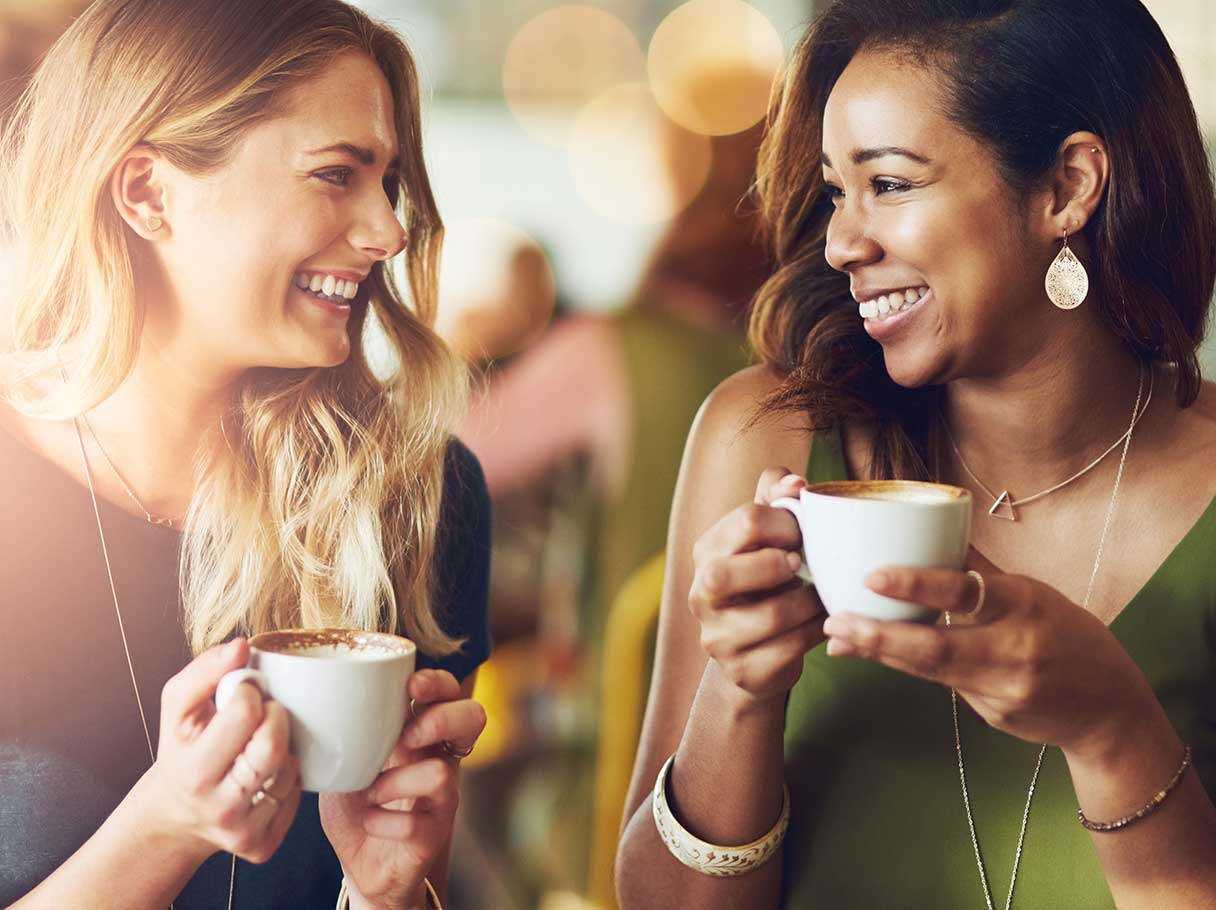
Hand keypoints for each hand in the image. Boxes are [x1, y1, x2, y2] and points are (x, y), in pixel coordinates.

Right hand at [143, 639, 301, 862]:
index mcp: (193, 770)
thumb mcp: (177, 707)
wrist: (175, 815)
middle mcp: (218, 807)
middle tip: (264, 711)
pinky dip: (287, 776)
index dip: (250, 692)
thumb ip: (204, 670)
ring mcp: (243, 832)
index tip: (244, 691)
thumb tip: (242, 646)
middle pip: (273, 747)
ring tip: (259, 743)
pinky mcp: (263, 847)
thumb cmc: (182, 749)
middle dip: (275, 716)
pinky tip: (265, 772)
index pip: (243, 715)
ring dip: (283, 747)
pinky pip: (296, 796)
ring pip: (290, 770)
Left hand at [320, 669, 486, 908]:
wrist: (358, 862)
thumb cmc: (354, 803)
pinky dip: (382, 822)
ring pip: (441, 773)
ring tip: (370, 793)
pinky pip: (414, 823)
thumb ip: (346, 733)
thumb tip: (322, 703)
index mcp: (419, 731)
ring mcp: (442, 795)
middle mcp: (439, 757)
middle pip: (474, 717)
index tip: (411, 685)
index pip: (447, 692)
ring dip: (395, 781)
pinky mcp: (435, 833)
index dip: (437, 682)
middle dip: (440, 718)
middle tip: (406, 737)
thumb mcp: (345, 760)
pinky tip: (369, 823)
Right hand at [687, 466, 826, 702]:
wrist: (758, 651)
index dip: (786, 522)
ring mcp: (717, 637)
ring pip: (771, 616)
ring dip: (808, 602)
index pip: (745, 522)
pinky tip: (822, 622)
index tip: (803, 533)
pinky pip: (789, 650)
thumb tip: (796, 483)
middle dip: (776, 565)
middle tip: (802, 565)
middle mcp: (700, 594)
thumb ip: (777, 497)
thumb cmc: (768, 579)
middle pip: (725, 575)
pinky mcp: (742, 671)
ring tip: (821, 595)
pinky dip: (816, 633)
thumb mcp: (768, 534)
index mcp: (706, 551)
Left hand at [821, 548, 1157, 757]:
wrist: (1108, 709)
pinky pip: (942, 687)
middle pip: (935, 646)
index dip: (916, 584)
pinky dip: (906, 669)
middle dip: (878, 635)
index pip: (965, 591)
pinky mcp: (993, 715)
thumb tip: (932, 525)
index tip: (871, 576)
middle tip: (834, 621)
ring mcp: (1003, 688)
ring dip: (879, 654)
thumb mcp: (1032, 594)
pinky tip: (874, 655)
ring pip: (929, 669)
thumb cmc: (1065, 635)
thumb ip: (980, 569)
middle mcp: (1013, 648)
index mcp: (1024, 604)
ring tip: (839, 639)